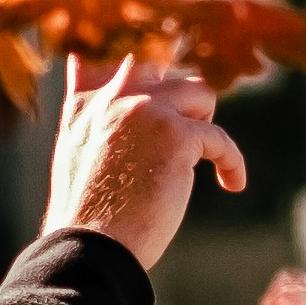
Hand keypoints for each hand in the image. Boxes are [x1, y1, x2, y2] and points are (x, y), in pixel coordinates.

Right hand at [40, 48, 245, 273]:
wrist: (91, 247)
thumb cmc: (87, 212)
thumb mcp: (73, 146)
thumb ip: (84, 106)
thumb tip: (80, 62)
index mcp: (86, 102)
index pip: (117, 58)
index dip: (146, 71)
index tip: (161, 84)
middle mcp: (115, 97)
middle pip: (164, 67)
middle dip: (179, 96)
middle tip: (184, 131)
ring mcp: (146, 111)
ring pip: (199, 92)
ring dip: (205, 122)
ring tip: (201, 154)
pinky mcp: (177, 135)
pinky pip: (220, 137)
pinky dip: (231, 162)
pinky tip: (232, 183)